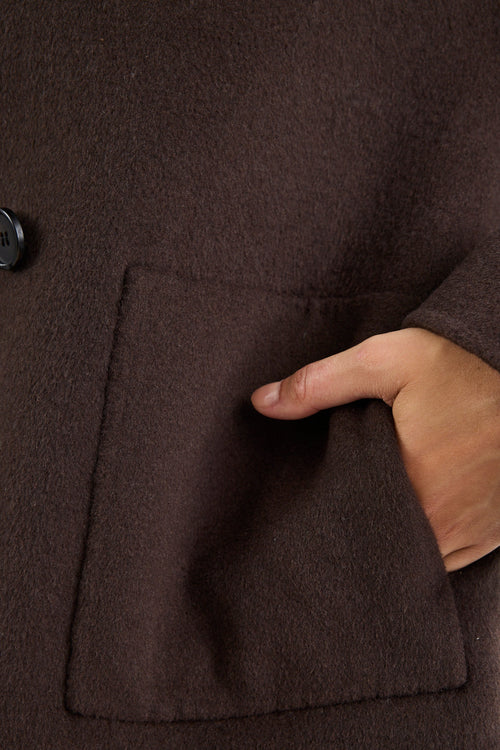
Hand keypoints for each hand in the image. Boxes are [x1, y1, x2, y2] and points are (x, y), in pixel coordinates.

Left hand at [250, 327, 499, 571]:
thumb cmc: (461, 364)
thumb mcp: (385, 360)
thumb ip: (321, 384)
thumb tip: (262, 402)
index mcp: (409, 485)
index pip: (349, 524)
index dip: (326, 520)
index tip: (308, 510)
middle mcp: (443, 522)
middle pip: (382, 545)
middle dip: (357, 534)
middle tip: (335, 514)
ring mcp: (473, 532)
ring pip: (417, 557)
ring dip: (392, 541)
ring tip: (369, 516)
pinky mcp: (493, 532)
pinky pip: (451, 558)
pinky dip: (428, 545)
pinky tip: (410, 522)